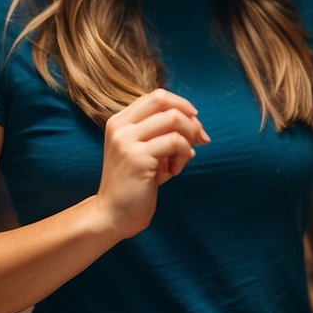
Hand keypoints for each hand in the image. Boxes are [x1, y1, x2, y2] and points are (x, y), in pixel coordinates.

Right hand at [94, 88, 209, 238]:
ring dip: (189, 138)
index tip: (194, 123)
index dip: (181, 105)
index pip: (156, 96)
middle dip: (189, 117)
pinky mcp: (137, 158)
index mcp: (119, 121)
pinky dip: (184, 155)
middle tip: (198, 139)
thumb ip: (164, 133)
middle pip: (164, 100)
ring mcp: (126, 141)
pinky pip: (175, 142)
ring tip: (183, 158)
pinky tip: (175, 170)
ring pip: (174, 119)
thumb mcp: (146, 151)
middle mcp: (120, 127)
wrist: (114, 215)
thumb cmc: (135, 184)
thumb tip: (198, 124)